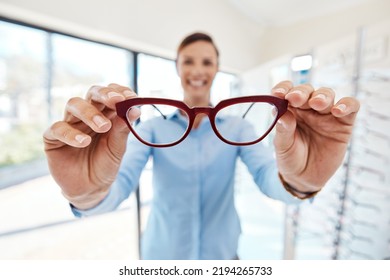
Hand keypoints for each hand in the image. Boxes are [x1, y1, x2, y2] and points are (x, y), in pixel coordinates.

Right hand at [43, 83, 139, 208]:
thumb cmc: (105, 164)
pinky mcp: (53, 138)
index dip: (119, 91)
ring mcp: (69, 123)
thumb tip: (135, 109)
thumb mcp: (118, 148)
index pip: (110, 93)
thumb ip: (123, 129)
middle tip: (116, 101)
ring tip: (103, 127)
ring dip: (90, 113)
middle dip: (104, 95)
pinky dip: (71, 133)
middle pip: (92, 93)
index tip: (130, 96)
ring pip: (74, 104)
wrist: (91, 188)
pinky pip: (58, 128)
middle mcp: (86, 114)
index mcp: (105, 113)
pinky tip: (84, 142)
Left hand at [271, 81, 359, 194]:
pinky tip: (337, 111)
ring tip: (317, 104)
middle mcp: (307, 108)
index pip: (287, 91)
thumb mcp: (282, 147)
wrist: (305, 178)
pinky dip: (346, 105)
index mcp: (290, 109)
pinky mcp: (343, 123)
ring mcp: (326, 114)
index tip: (277, 93)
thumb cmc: (290, 158)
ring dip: (322, 96)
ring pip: (327, 95)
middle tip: (296, 98)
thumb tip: (282, 114)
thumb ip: (283, 130)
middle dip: (301, 92)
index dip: (283, 88)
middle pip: (307, 91)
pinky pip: (350, 107)